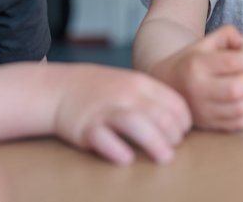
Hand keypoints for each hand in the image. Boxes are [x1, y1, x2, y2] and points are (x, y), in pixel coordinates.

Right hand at [52, 64, 191, 164]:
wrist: (59, 88)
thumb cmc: (101, 90)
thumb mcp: (130, 83)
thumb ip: (153, 98)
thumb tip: (181, 123)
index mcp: (140, 83)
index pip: (173, 102)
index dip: (183, 122)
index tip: (182, 135)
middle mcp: (125, 94)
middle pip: (159, 114)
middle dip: (173, 135)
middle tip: (173, 149)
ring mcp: (105, 110)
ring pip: (136, 123)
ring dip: (154, 142)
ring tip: (165, 158)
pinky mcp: (86, 127)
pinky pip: (104, 138)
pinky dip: (117, 149)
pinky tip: (128, 159)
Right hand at [151, 25, 242, 131]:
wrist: (168, 85)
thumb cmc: (191, 61)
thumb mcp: (205, 41)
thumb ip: (229, 35)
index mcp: (197, 66)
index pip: (231, 63)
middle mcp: (198, 90)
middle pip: (237, 89)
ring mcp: (203, 111)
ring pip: (240, 107)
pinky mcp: (210, 125)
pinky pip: (240, 122)